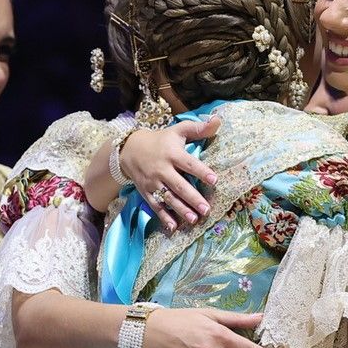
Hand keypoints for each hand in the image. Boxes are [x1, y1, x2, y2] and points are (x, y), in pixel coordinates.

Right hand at [120, 116, 220, 230]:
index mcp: (172, 153)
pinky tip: (174, 227)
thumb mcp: (177, 131)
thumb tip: (218, 120)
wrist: (129, 149)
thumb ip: (198, 128)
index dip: (202, 172)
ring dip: (181, 210)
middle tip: (207, 209)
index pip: (189, 164)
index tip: (214, 181)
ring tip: (194, 220)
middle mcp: (162, 169)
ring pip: (168, 198)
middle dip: (193, 198)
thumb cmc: (160, 140)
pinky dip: (164, 217)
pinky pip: (156, 206)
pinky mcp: (146, 192)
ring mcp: (153, 182)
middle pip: (179, 185)